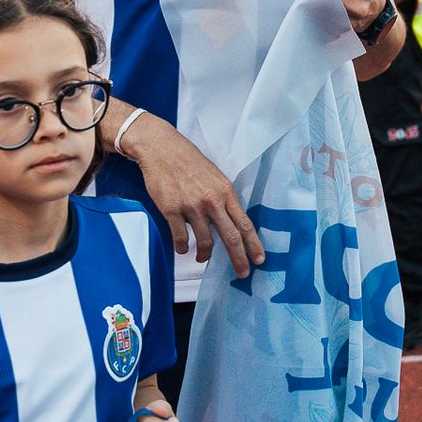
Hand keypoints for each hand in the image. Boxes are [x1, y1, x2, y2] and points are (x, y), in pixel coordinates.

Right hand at [123, 110, 264, 277]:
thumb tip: (230, 220)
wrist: (161, 148)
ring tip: (202, 258)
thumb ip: (223, 198)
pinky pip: (181, 238)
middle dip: (239, 259)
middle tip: (242, 273)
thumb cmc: (189, 161)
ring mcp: (191, 206)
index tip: (259, 260)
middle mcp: (211, 200)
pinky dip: (183, 248)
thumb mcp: (215, 176)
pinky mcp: (171, 210)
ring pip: (205, 241)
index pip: (245, 223)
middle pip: (230, 237)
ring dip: (205, 255)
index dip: (253, 244)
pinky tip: (183, 249)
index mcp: (225, 191)